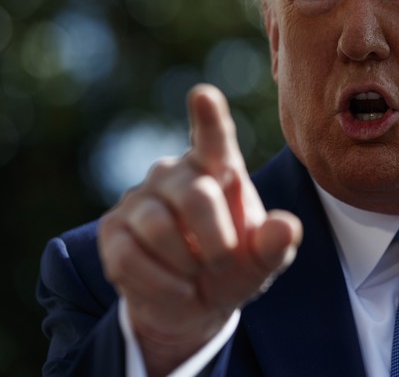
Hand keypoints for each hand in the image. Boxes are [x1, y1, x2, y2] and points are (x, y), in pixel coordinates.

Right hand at [98, 84, 302, 375]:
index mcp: (217, 168)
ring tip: (197, 275)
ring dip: (185, 264)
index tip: (203, 95)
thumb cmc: (232, 267)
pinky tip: (177, 289)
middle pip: (196, 196)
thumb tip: (286, 226)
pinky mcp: (111, 230)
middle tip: (223, 263)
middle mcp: (174, 173)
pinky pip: (128, 255)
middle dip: (217, 241)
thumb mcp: (262, 262)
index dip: (209, 118)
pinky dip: (159, 283)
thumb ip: (276, 244)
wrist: (191, 304)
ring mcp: (139, 198)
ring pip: (157, 227)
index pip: (214, 138)